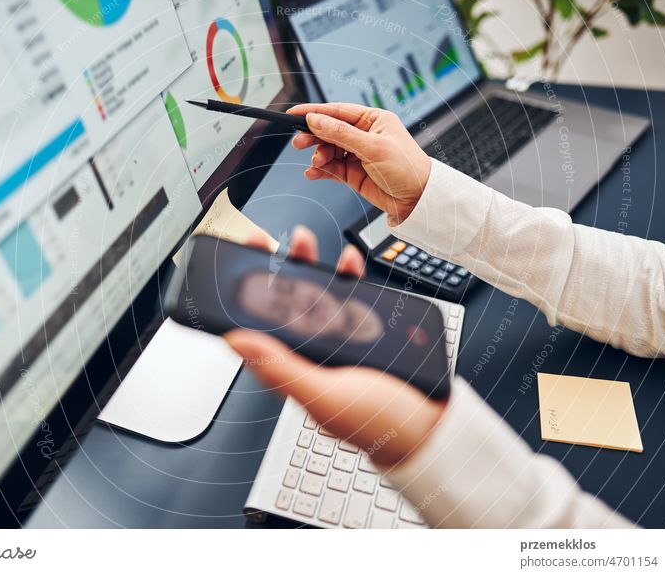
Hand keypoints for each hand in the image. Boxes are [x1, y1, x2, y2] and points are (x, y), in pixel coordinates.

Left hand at [224, 227, 446, 466]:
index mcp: (291, 370)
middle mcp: (310, 353)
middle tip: (263, 240)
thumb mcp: (323, 395)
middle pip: (282, 305)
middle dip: (272, 270)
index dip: (242, 298)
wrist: (431, 425)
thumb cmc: (376, 422)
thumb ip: (280, 368)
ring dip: (308, 265)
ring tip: (303, 240)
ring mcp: (338, 340)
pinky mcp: (365, 331)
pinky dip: (348, 275)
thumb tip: (234, 340)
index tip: (232, 266)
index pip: (256, 330)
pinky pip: (351, 296)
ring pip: (315, 295)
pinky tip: (348, 261)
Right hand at [288, 103, 431, 225]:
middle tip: (299, 142)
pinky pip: (331, 168)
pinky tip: (314, 173)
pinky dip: (320, 170)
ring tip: (316, 163)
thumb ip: (341, 133)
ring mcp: (357, 155)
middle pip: (329, 130)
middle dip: (313, 136)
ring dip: (318, 156)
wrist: (417, 200)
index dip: (314, 112)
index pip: (338, 111)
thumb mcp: (373, 147)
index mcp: (373, 120)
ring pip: (328, 150)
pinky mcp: (353, 173)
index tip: (293, 114)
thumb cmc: (407, 168)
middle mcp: (364, 135)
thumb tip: (316, 120)